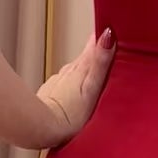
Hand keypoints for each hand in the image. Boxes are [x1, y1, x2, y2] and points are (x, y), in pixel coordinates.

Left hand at [38, 28, 115, 147]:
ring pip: (77, 71)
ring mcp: (59, 82)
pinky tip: (81, 92)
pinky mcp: (53, 95)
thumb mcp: (91, 87)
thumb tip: (108, 36)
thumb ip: (100, 62)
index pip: (94, 42)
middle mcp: (68, 71)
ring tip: (100, 72)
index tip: (115, 27)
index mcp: (81, 67)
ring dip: (88, 69)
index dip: (104, 35)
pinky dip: (76, 84)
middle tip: (114, 48)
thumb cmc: (68, 114)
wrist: (42, 129)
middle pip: (86, 56)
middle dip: (99, 52)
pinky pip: (68, 84)